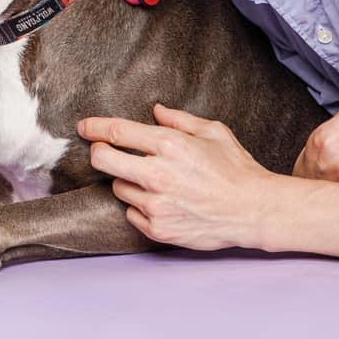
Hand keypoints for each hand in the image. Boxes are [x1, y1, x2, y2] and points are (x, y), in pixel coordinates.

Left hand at [78, 103, 281, 250]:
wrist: (254, 211)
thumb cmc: (236, 169)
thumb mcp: (213, 132)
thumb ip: (180, 120)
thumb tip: (156, 110)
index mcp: (170, 145)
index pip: (117, 132)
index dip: (95, 128)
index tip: (84, 127)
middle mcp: (158, 175)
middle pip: (104, 160)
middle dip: (99, 153)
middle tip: (104, 152)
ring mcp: (156, 205)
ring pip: (118, 188)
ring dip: (127, 182)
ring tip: (152, 181)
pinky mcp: (158, 228)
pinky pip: (132, 213)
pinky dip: (140, 206)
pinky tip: (162, 202)